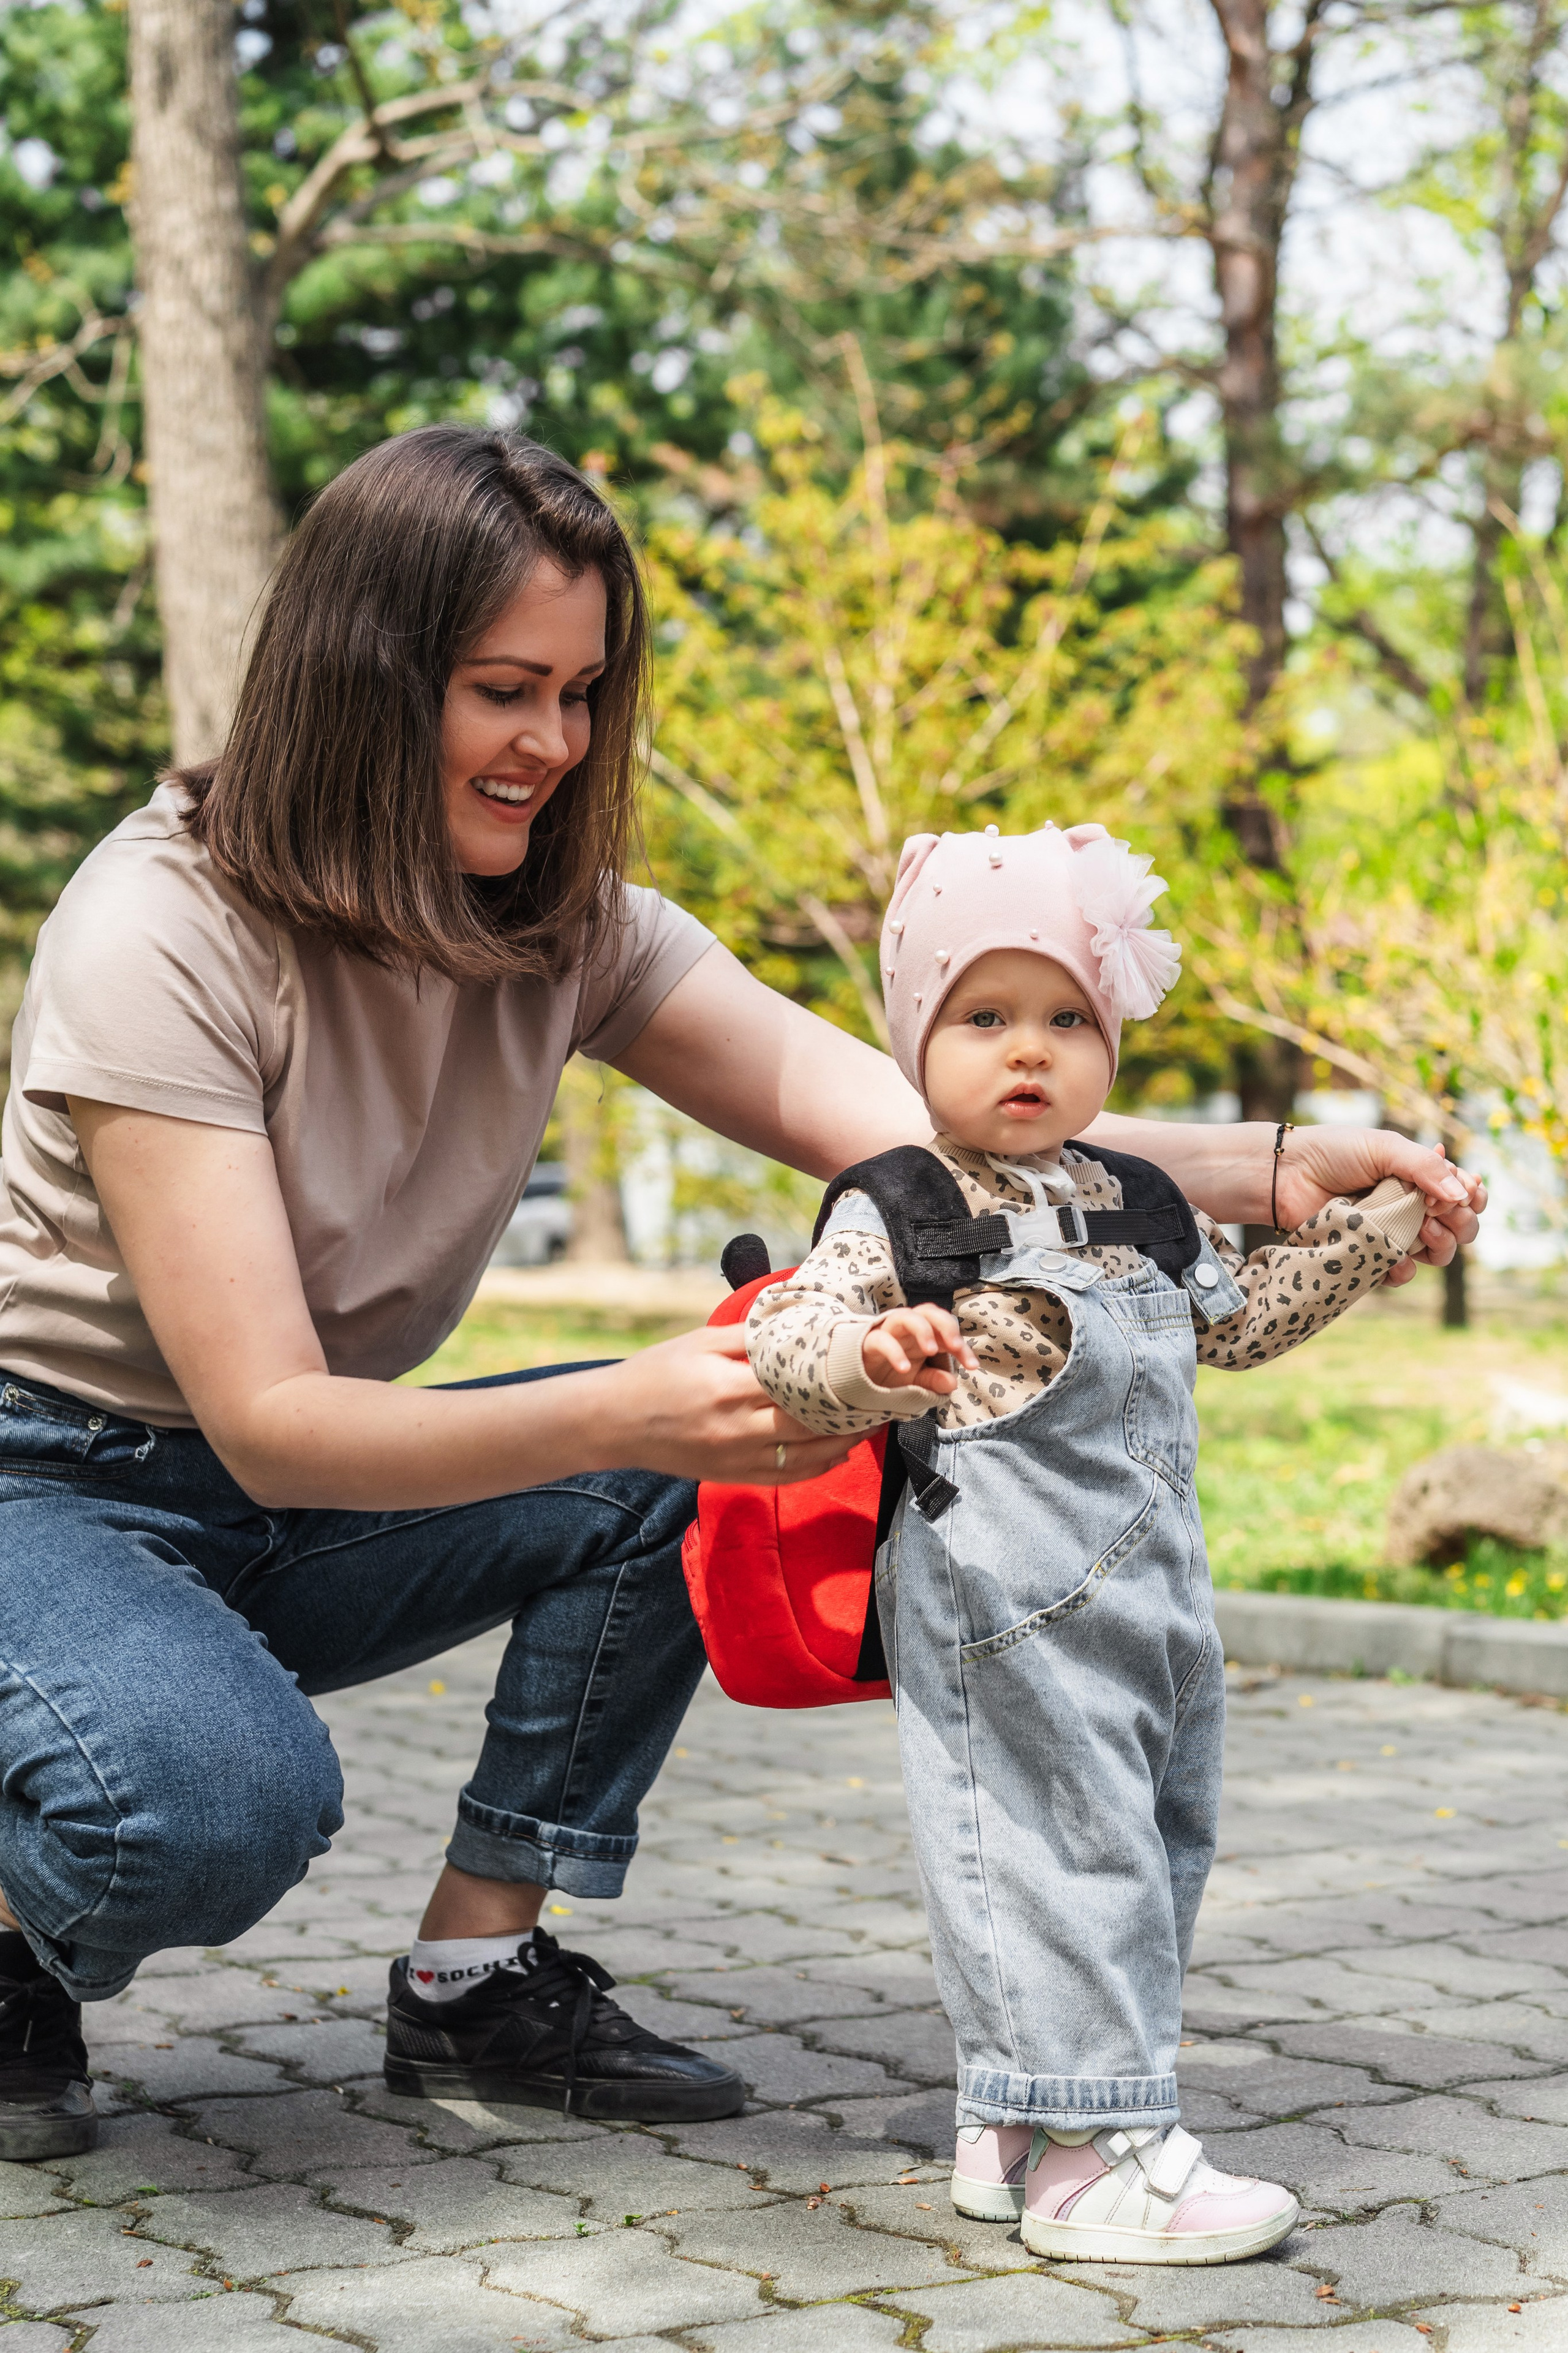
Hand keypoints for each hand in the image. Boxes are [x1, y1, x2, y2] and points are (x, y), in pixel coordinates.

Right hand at [601, 1325, 853, 1484]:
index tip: (865, 1364)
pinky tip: (838, 1451)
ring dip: (843, 1440)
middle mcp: (737, 1428)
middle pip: (811, 1422)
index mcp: (728, 1387)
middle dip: (849, 1410)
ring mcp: (736, 1458)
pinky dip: (818, 1466)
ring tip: (869, 1422)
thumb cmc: (654, 1373)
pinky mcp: (733, 1476)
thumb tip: (796, 1325)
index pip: (798, 1382)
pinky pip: (788, 1476)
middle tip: (880, 1393)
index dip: (836, 1376)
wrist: (612, 1422)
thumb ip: (749, 1337)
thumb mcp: (699, 1341)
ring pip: (807, 1456)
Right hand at [861, 1306, 975, 1394]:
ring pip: (904, 1316)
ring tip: (932, 1350)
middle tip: (955, 1346)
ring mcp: (887, 1333)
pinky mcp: (868, 1343)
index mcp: (923, 1336)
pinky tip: (903, 1368)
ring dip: (922, 1329)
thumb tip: (952, 1383)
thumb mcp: (916, 1382)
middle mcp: (907, 1330)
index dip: (962, 1346)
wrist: (858, 1382)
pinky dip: (893, 1352)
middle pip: (928, 1311)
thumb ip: (933, 1380)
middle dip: (945, 1325)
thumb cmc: (890, 1376)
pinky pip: (880, 1340)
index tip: (972, 1366)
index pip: (946, 1329)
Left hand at [1278, 1128, 1485, 1286]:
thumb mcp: (1385, 1147)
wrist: (1287, 1174)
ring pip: (1438, 1254)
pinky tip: (1397, 1257)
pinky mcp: (1370, 1255)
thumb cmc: (1335, 1152)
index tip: (1462, 1193)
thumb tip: (1462, 1194)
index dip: (1473, 1198)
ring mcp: (1393, 1233)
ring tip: (1423, 1230)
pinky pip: (1400, 1272)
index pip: (1467, 1194)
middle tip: (1438, 1212)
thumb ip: (1425, 1167)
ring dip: (1441, 1246)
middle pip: (1461, 1228)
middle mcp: (1413, 1207)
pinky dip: (1404, 1268)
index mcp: (1421, 1178)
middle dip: (1461, 1223)